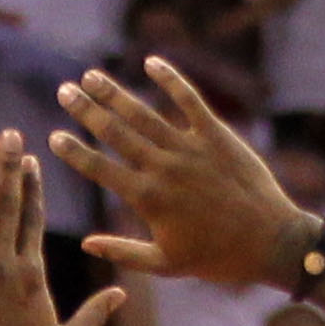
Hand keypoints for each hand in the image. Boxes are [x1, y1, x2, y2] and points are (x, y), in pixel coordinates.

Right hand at [58, 58, 313, 289]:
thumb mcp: (166, 264)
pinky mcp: (217, 135)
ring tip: (92, 76)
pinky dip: (171, 79)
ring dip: (115, 92)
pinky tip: (151, 61)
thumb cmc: (217, 259)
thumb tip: (85, 244)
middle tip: (65, 90)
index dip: (74, 151)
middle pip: (116, 132)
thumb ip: (122, 251)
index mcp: (148, 199)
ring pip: (144, 113)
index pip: (100, 169)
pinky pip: (190, 100)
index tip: (54, 135)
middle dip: (87, 110)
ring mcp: (190, 148)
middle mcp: (164, 168)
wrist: (270, 243)